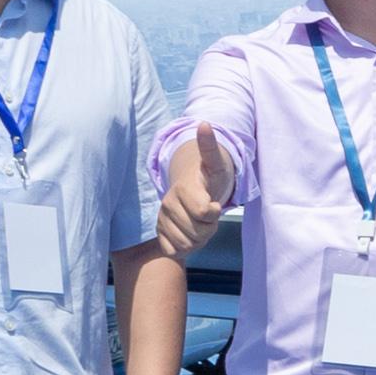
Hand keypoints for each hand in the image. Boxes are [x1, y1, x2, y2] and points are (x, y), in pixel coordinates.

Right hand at [150, 126, 230, 257]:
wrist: (193, 188)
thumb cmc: (209, 177)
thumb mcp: (215, 163)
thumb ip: (210, 147)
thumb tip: (205, 123)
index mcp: (183, 189)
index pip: (205, 213)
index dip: (215, 213)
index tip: (215, 205)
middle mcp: (168, 205)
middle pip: (198, 233)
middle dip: (209, 228)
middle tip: (208, 216)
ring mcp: (163, 220)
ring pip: (187, 245)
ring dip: (199, 239)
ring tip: (200, 223)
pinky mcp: (160, 234)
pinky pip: (175, 251)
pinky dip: (186, 247)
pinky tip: (189, 233)